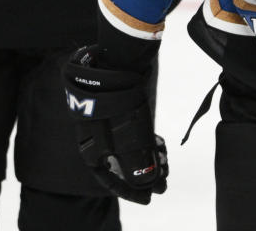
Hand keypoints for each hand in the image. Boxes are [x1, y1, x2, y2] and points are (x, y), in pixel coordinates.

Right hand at [62, 46, 168, 204]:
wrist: (121, 58)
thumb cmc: (121, 99)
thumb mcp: (131, 137)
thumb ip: (138, 163)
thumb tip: (149, 183)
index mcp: (90, 145)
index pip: (107, 176)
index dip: (128, 190)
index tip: (149, 198)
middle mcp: (95, 134)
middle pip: (119, 162)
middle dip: (142, 174)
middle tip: (164, 180)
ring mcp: (107, 118)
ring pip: (128, 146)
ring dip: (147, 157)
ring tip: (166, 161)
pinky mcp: (120, 105)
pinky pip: (132, 131)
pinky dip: (146, 140)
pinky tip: (159, 143)